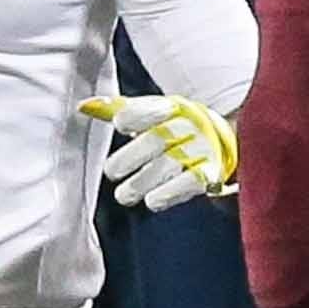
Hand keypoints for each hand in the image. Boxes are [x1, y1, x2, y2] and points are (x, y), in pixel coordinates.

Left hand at [79, 93, 237, 210]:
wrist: (225, 139)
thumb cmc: (176, 127)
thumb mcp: (151, 113)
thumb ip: (118, 110)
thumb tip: (83, 106)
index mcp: (173, 107)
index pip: (153, 109)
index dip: (136, 115)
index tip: (120, 124)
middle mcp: (190, 125)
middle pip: (158, 140)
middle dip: (132, 157)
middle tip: (112, 171)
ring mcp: (203, 148)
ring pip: (170, 164)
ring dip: (145, 181)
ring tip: (125, 195)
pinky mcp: (212, 171)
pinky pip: (192, 182)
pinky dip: (171, 193)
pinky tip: (153, 201)